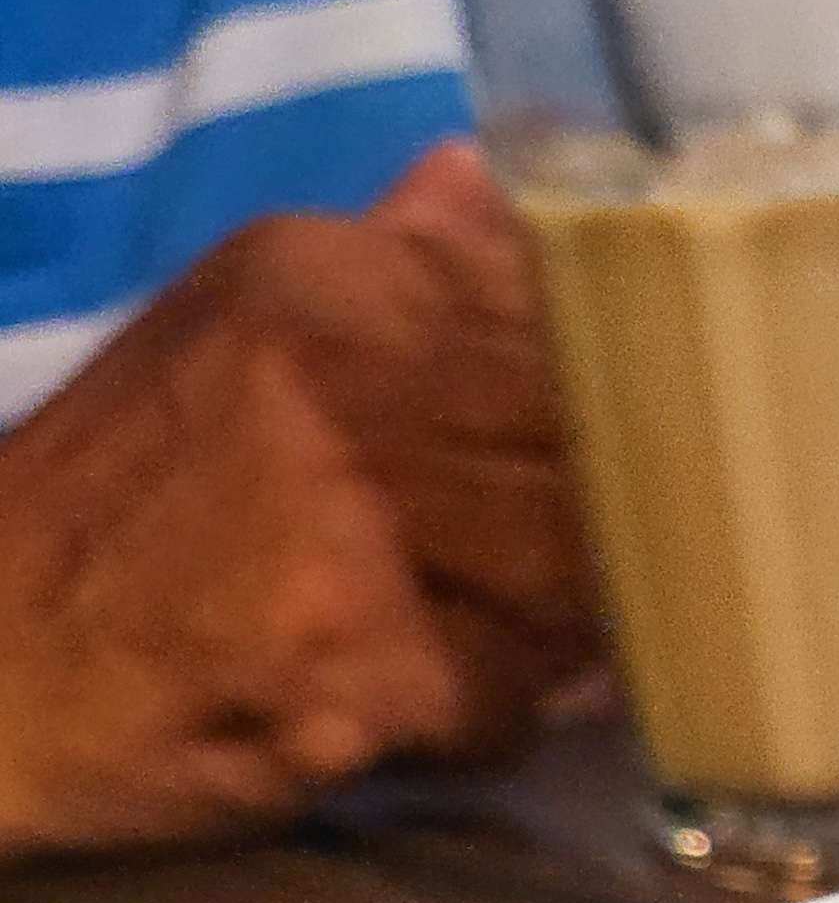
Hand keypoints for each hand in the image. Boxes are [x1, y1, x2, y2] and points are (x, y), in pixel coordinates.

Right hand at [0, 143, 600, 856]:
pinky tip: (414, 706)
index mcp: (326, 280)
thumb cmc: (137, 508)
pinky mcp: (359, 657)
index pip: (572, 328)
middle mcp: (344, 376)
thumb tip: (486, 184)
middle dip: (606, 535)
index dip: (629, 416)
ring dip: (551, 630)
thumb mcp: (238, 337)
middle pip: (595, 457)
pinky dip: (486, 718)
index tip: (637, 460)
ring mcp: (353, 518)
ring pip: (576, 578)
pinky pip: (511, 695)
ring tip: (468, 637)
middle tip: (562, 580)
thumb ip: (387, 269)